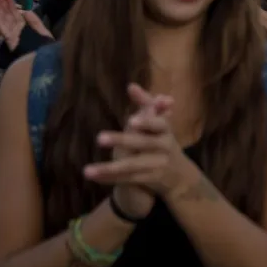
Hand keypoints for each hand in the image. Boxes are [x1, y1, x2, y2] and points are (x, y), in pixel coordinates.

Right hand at [0, 0, 52, 50]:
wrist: (44, 57)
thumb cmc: (45, 46)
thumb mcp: (42, 31)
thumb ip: (34, 21)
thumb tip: (26, 10)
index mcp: (24, 24)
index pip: (16, 10)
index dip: (10, 1)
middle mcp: (17, 28)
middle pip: (8, 12)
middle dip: (2, 1)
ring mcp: (13, 34)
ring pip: (4, 18)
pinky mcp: (11, 41)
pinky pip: (5, 31)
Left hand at [85, 84, 188, 202]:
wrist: (179, 174)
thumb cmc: (162, 140)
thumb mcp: (159, 122)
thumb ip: (145, 104)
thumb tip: (131, 86)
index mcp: (165, 130)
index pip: (158, 124)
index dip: (146, 122)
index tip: (131, 121)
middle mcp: (164, 147)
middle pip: (142, 144)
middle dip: (122, 141)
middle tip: (99, 138)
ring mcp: (158, 165)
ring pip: (132, 166)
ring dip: (109, 168)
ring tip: (87, 170)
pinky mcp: (150, 180)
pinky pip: (128, 179)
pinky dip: (111, 178)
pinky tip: (94, 177)